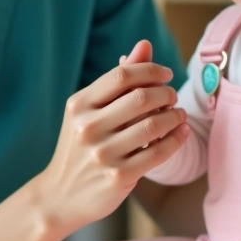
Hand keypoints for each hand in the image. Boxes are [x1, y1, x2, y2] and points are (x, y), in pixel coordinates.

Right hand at [34, 40, 189, 233]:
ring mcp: (103, 153)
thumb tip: (144, 45)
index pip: (122, 75)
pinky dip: (176, 140)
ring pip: (153, 125)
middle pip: (141, 97)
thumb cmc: (81, 146)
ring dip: (175, 116)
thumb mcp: (89, 111)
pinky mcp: (118, 176)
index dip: (150, 70)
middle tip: (173, 96)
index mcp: (79, 105)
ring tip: (179, 115)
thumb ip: (117, 79)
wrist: (59, 196)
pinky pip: (158, 153)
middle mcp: (88, 127)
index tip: (166, 74)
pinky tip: (181, 133)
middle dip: (166, 93)